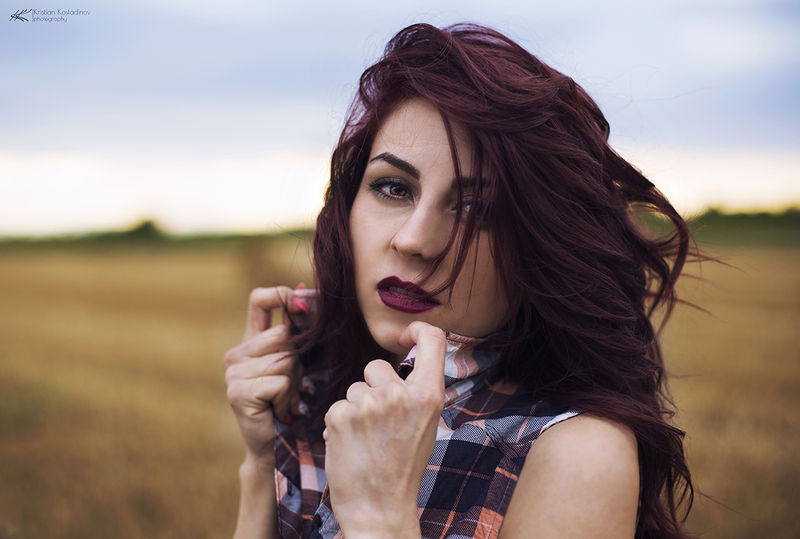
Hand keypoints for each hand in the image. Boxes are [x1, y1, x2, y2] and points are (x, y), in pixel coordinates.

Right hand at [224, 285, 311, 461]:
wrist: (276, 447)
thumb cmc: (291, 404)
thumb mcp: (297, 364)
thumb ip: (296, 332)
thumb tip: (302, 288)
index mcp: (250, 343)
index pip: (260, 299)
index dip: (282, 296)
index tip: (304, 305)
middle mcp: (236, 354)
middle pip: (284, 335)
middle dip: (300, 361)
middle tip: (293, 386)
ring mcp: (233, 373)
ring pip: (285, 360)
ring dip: (296, 384)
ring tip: (286, 401)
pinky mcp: (238, 392)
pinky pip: (280, 382)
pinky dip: (289, 399)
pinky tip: (280, 412)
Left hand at [323, 321, 445, 536]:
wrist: (379, 509)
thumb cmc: (403, 468)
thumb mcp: (426, 425)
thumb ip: (416, 391)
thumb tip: (403, 356)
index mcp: (429, 395)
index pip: (432, 338)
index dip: (415, 330)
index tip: (402, 338)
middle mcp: (400, 394)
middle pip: (376, 366)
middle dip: (372, 388)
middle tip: (380, 425)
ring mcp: (369, 403)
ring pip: (354, 388)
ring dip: (355, 409)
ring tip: (366, 441)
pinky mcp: (340, 415)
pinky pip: (336, 406)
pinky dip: (339, 424)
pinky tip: (351, 447)